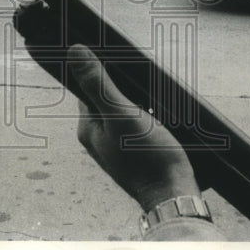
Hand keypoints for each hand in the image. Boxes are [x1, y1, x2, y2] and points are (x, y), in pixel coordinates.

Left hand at [67, 44, 200, 210]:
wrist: (174, 196)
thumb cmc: (148, 158)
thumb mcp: (122, 115)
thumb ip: (98, 85)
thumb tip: (74, 52)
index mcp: (88, 128)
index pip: (87, 88)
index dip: (100, 71)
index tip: (118, 59)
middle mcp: (98, 138)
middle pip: (107, 98)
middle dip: (124, 86)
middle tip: (143, 78)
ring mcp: (117, 147)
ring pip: (125, 111)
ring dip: (139, 101)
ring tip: (155, 96)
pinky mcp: (135, 153)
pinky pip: (138, 125)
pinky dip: (148, 115)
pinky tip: (161, 112)